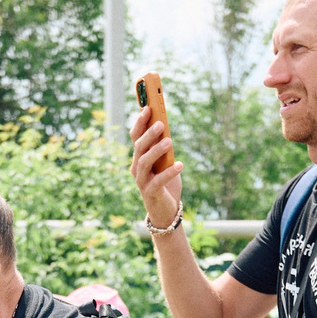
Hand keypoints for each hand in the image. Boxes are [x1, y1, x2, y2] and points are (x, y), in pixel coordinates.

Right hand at [129, 108, 183, 229]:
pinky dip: (169, 172)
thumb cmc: (165, 182)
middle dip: (148, 133)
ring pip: (145, 162)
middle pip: (139, 147)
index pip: (135, 136)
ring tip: (169, 141)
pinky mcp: (150, 192)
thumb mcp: (164, 161)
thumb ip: (163, 146)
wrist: (165, 210)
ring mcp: (141, 180)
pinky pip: (158, 181)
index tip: (148, 107)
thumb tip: (166, 126)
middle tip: (161, 123)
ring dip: (156, 150)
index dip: (140, 122)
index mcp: (139, 157)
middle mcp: (137, 167)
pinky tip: (180, 165)